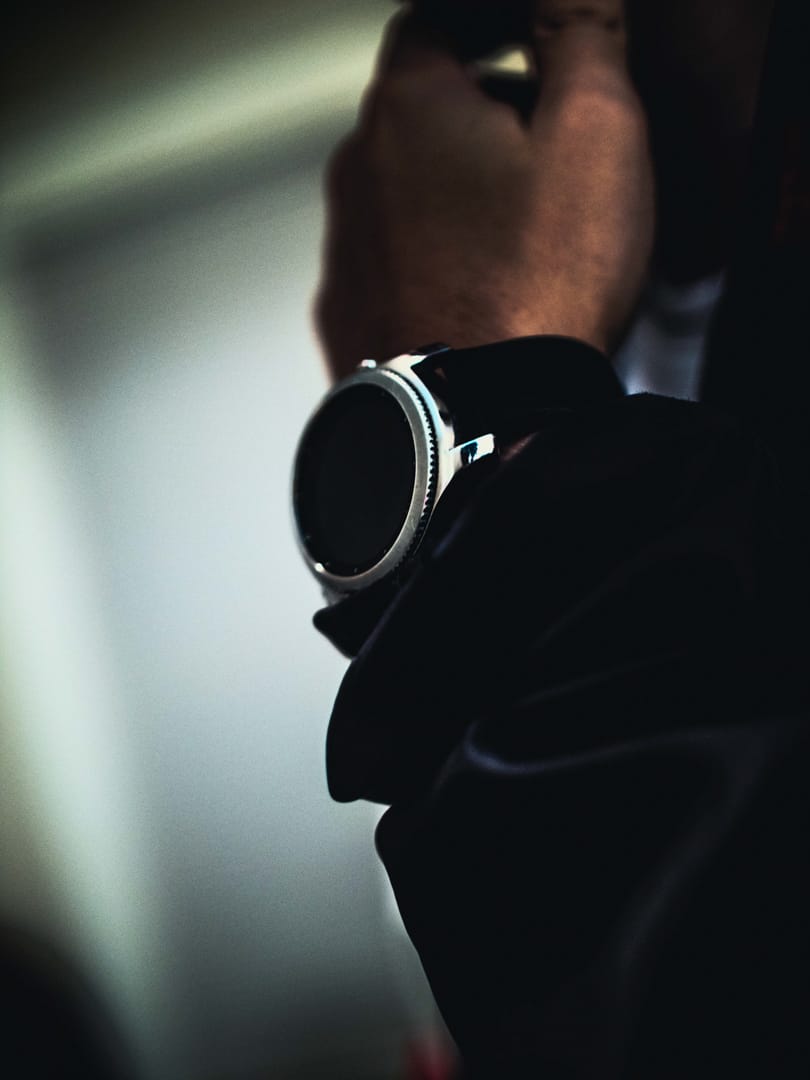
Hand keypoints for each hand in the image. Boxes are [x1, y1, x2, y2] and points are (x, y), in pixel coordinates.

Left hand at [316, 0, 654, 379]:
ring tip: (521, 231)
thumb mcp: (594, 133)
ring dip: (455, 192)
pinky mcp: (349, 320)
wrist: (477, 424)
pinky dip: (432, 259)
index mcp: (409, 107)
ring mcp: (345, 253)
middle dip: (480, 111)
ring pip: (404, 192)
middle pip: (419, 112)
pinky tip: (479, 289)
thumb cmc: (537, 286)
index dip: (489, 22)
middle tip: (547, 144)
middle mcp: (357, 172)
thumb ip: (581, 35)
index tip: (527, 39)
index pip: (436, 22)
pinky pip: (393, 265)